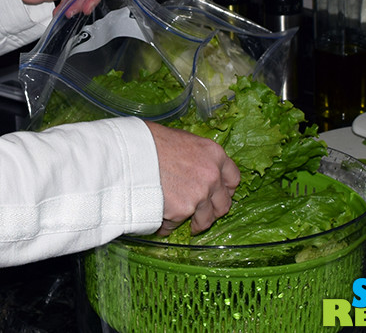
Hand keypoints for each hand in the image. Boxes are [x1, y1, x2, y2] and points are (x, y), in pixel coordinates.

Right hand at [145, 121, 239, 235]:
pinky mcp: (181, 212)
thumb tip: (196, 169)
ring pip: (205, 220)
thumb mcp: (183, 140)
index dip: (227, 190)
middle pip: (224, 204)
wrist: (131, 152)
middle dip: (214, 211)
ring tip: (185, 223)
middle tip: (204, 213)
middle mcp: (212, 177)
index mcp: (215, 155)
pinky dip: (168, 225)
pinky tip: (160, 218)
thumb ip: (197, 158)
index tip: (222, 195)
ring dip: (196, 223)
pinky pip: (176, 225)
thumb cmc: (151, 141)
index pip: (234, 178)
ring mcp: (198, 196)